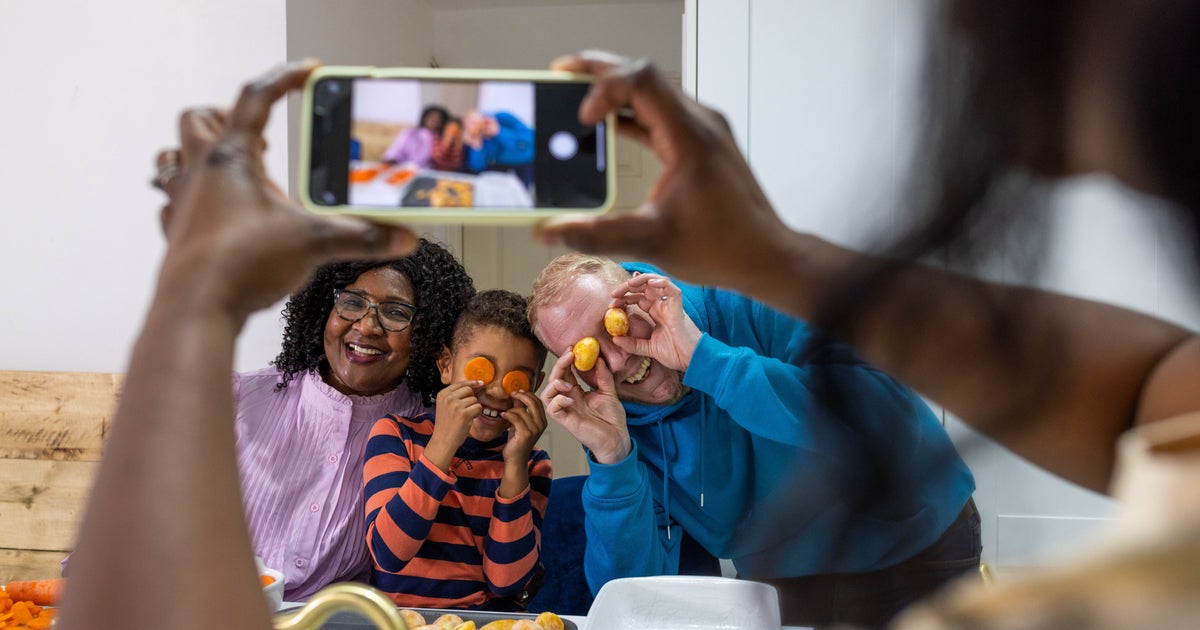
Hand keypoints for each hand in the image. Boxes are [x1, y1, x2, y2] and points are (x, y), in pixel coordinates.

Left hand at [153, 60, 417, 321]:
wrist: (196, 309)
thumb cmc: (242, 264)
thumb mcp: (314, 244)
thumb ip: (362, 237)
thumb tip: (404, 237)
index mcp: (232, 158)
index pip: (255, 99)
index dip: (285, 79)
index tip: (309, 71)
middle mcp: (200, 172)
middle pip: (198, 120)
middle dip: (227, 117)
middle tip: (263, 134)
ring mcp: (183, 203)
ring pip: (174, 158)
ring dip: (200, 155)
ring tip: (237, 170)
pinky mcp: (177, 235)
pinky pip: (174, 204)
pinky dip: (193, 201)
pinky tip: (217, 215)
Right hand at [426, 380, 480, 471]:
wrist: (443, 440)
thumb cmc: (447, 424)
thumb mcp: (446, 406)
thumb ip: (456, 395)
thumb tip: (476, 385)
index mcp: (442, 394)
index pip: (460, 383)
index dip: (472, 383)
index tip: (480, 383)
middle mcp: (448, 398)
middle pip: (469, 390)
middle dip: (471, 398)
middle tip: (467, 409)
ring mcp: (456, 405)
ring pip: (474, 399)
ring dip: (474, 407)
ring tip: (465, 416)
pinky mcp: (464, 414)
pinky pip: (478, 407)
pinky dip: (477, 413)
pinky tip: (469, 419)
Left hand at [502, 390, 548, 464]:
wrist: (515, 459)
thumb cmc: (517, 441)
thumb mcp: (520, 422)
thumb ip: (521, 409)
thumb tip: (517, 395)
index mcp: (542, 421)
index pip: (538, 402)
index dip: (528, 394)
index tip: (518, 391)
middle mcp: (541, 425)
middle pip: (533, 403)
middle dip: (521, 396)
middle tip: (512, 394)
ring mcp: (534, 430)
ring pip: (522, 411)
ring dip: (511, 409)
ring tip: (505, 413)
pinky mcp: (526, 434)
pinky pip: (515, 418)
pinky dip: (508, 414)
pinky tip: (502, 416)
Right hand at [535, 51, 791, 292]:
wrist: (767, 257)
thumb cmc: (724, 248)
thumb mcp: (651, 241)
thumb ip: (596, 235)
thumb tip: (549, 231)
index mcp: (690, 136)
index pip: (641, 80)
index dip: (604, 88)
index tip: (584, 119)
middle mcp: (699, 123)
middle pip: (643, 75)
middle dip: (598, 73)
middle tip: (559, 75)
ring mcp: (703, 131)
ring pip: (652, 92)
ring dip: (614, 92)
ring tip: (576, 96)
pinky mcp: (701, 145)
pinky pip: (660, 115)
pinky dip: (631, 114)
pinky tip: (606, 126)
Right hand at [539, 352, 630, 463]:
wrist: (617, 439)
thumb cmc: (612, 419)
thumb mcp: (610, 392)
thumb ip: (603, 377)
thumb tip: (599, 359)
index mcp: (577, 393)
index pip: (566, 373)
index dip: (566, 360)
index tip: (573, 348)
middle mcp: (569, 400)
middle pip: (555, 379)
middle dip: (560, 365)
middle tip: (570, 354)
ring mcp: (567, 410)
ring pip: (547, 394)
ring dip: (555, 383)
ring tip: (568, 381)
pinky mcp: (566, 421)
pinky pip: (552, 409)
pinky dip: (558, 400)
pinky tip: (570, 398)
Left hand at [610, 273, 701, 371]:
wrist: (691, 360)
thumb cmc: (675, 353)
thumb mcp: (648, 348)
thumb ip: (632, 344)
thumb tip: (615, 339)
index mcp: (656, 313)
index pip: (638, 298)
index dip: (624, 298)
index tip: (611, 305)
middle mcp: (663, 306)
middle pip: (644, 288)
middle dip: (628, 288)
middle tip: (614, 294)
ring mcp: (670, 304)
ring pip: (657, 282)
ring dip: (642, 280)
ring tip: (629, 284)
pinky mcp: (678, 306)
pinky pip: (671, 288)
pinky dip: (661, 282)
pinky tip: (650, 283)